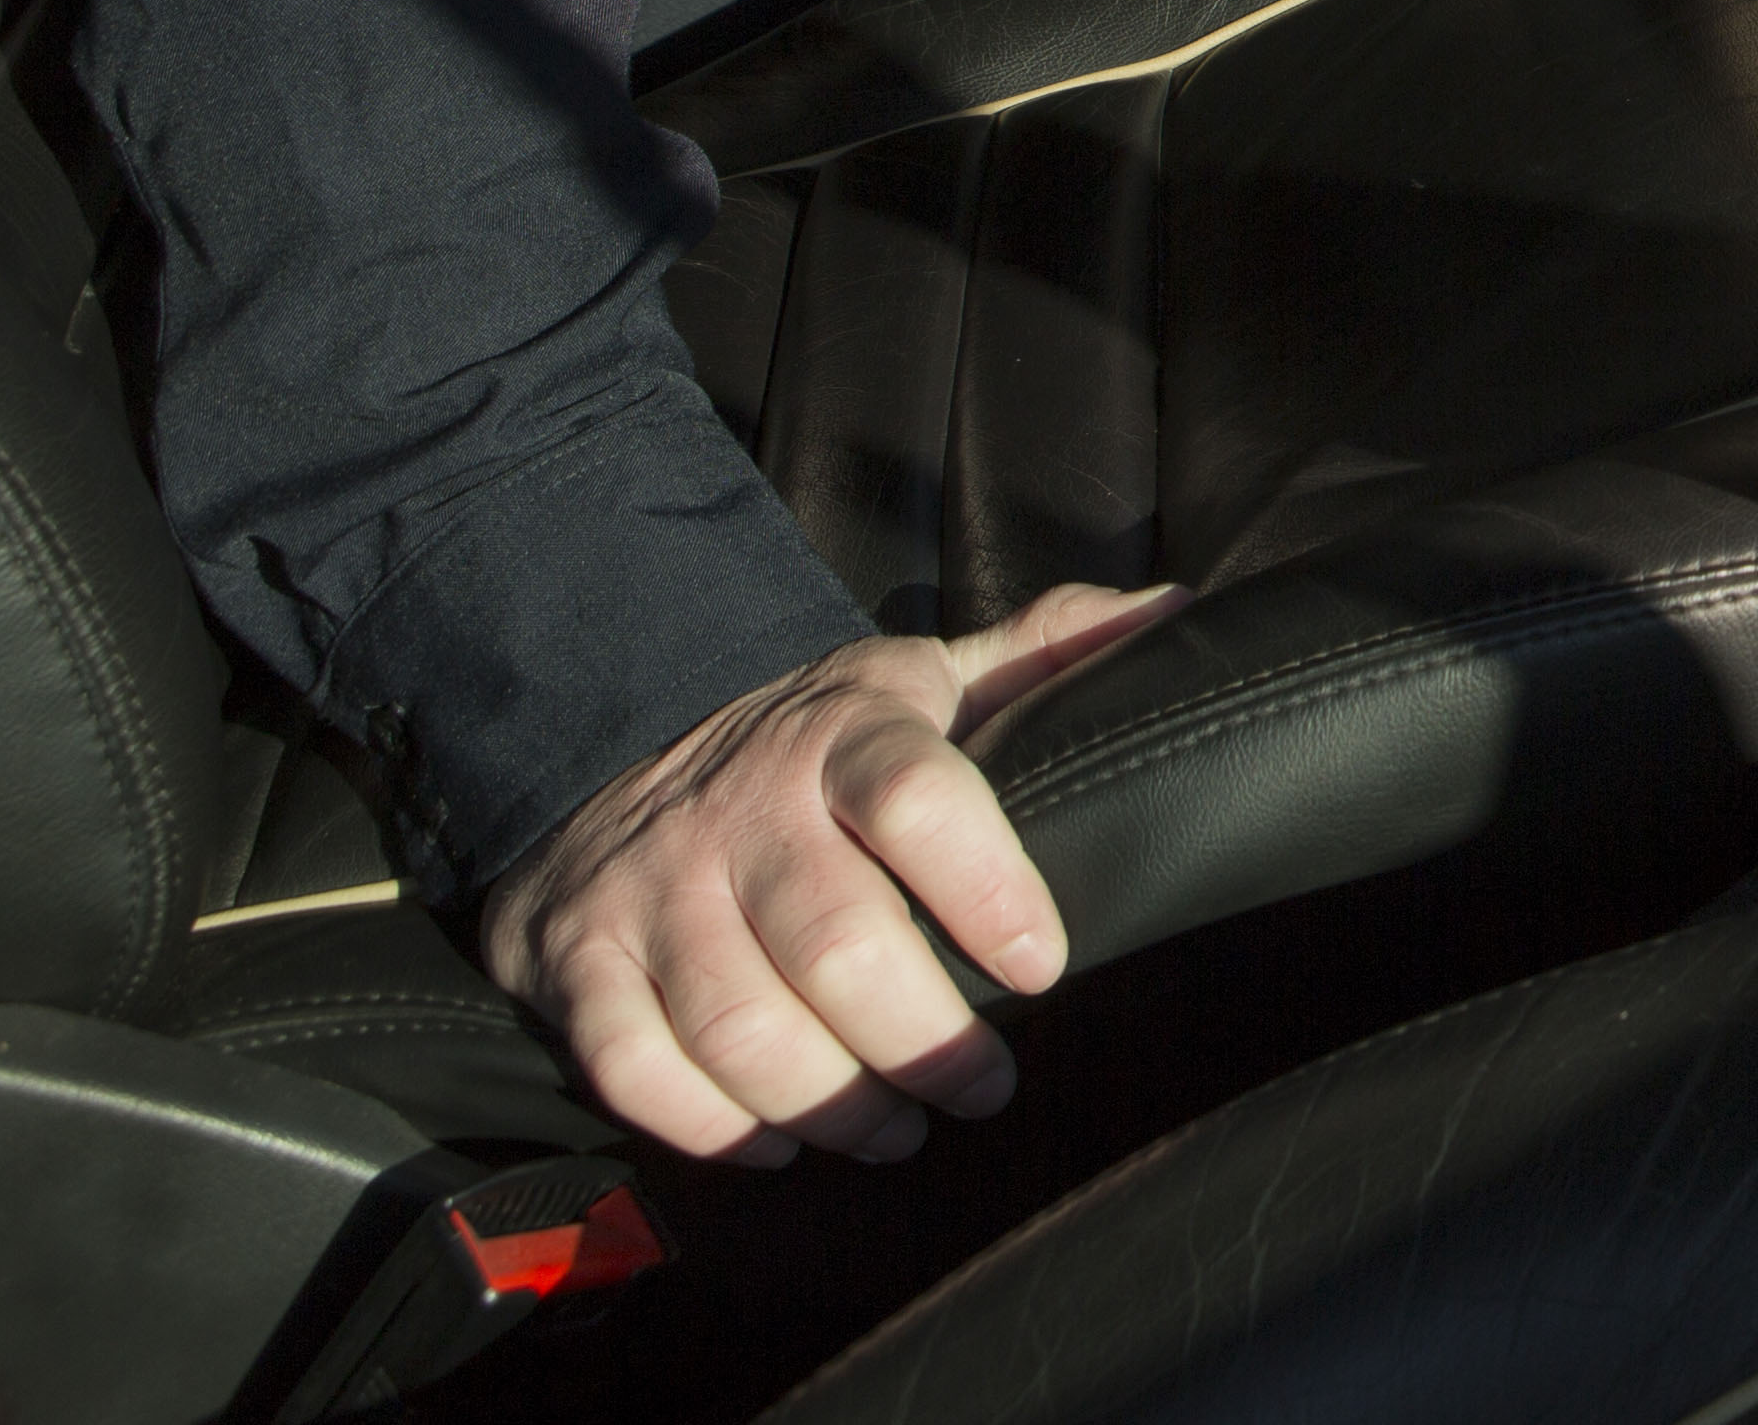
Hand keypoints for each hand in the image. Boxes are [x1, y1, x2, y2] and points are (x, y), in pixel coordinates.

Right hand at [477, 580, 1182, 1164]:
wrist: (613, 744)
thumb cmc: (816, 740)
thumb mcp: (926, 675)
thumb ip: (1044, 650)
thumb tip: (1178, 613)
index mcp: (846, 733)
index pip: (920, 799)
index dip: (988, 890)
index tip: (1042, 967)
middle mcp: (743, 809)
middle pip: (835, 945)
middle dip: (923, 1042)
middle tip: (983, 1089)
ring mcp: (654, 888)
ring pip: (742, 1025)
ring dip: (832, 1104)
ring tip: (899, 1130)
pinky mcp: (578, 959)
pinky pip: (636, 1067)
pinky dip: (712, 1126)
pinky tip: (778, 1143)